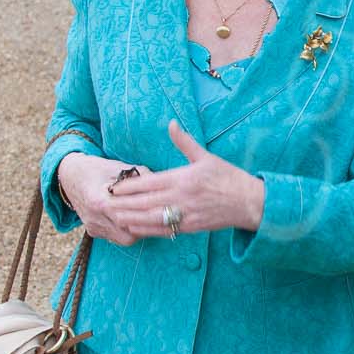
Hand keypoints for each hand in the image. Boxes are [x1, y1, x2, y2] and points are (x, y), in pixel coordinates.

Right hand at [56, 152, 156, 246]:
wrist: (69, 175)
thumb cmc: (98, 168)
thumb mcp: (120, 167)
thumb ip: (142, 177)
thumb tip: (164, 185)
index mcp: (100, 200)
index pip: (129, 214)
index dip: (149, 215)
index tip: (166, 212)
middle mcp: (94, 217)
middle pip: (129, 232)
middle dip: (148, 227)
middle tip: (166, 219)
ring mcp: (93, 226)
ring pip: (124, 238)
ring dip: (140, 231)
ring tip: (154, 220)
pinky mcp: (92, 232)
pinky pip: (116, 238)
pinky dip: (129, 232)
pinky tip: (140, 222)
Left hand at [102, 120, 265, 239]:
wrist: (250, 203)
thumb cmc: (229, 177)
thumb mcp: (206, 157)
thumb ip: (184, 142)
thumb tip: (171, 123)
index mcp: (183, 178)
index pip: (148, 182)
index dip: (127, 186)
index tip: (112, 186)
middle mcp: (181, 197)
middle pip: (144, 202)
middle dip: (122, 203)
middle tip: (103, 203)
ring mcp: (185, 214)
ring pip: (150, 218)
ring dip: (129, 218)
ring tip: (112, 216)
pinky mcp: (189, 227)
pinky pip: (162, 230)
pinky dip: (145, 229)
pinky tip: (132, 227)